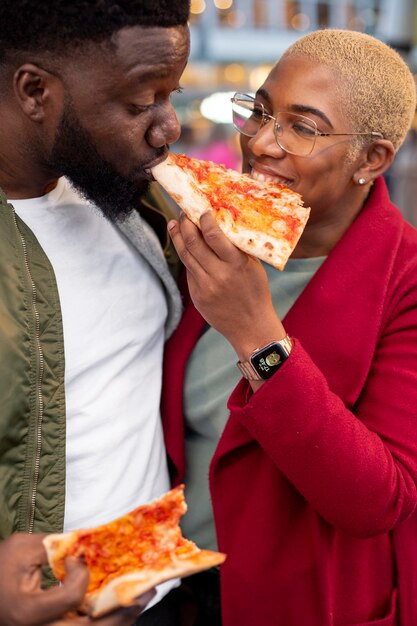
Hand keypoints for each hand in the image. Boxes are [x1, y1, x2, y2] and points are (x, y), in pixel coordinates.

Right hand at [0, 533, 153, 625]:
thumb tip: (86, 543)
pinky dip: (105, 621)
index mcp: (28, 611)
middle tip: (144, 593)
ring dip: (118, 619)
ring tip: (140, 600)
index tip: (78, 559)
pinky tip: (121, 606)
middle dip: (120, 612)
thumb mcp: (22, 549)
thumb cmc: (1, 568)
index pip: (71, 598)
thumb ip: (54, 545)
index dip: (82, 575)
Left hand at [168, 211, 285, 360]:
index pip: (213, 235)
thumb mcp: (253, 267)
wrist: (251, 327)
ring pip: (185, 256)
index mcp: (236, 265)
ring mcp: (205, 286)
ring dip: (178, 237)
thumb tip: (222, 223)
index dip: (204, 219)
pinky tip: (183, 245)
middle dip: (186, 224)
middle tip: (183, 212)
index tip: (202, 210)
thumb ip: (237, 248)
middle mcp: (218, 275)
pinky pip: (189, 271)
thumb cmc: (255, 293)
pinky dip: (186, 256)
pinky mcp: (196, 295)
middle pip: (193, 243)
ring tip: (175, 223)